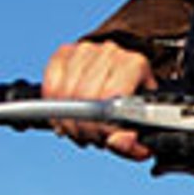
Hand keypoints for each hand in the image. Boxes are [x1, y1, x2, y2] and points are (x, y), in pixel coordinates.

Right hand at [41, 39, 157, 159]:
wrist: (127, 80)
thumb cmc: (134, 106)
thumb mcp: (143, 130)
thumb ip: (135, 144)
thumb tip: (116, 141)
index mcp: (135, 66)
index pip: (108, 102)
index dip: (102, 128)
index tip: (104, 138)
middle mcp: (110, 53)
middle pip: (84, 98)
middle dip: (83, 128)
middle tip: (90, 137)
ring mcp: (86, 49)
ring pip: (64, 93)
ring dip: (67, 120)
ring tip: (80, 128)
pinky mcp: (65, 52)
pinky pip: (50, 84)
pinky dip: (53, 106)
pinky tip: (65, 116)